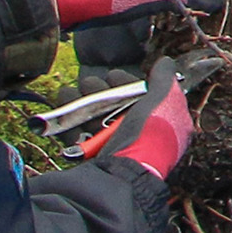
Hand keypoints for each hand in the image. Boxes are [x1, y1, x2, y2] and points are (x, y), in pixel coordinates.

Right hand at [79, 52, 220, 180]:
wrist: (125, 170)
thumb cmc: (150, 134)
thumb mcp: (165, 100)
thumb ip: (165, 79)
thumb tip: (166, 62)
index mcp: (161, 121)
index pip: (140, 94)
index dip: (125, 82)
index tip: (112, 75)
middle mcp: (139, 133)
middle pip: (113, 103)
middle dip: (98, 91)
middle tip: (90, 87)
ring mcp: (115, 146)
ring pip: (92, 116)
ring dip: (80, 103)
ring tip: (72, 96)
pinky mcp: (94, 156)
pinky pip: (78, 134)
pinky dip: (70, 122)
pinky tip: (65, 111)